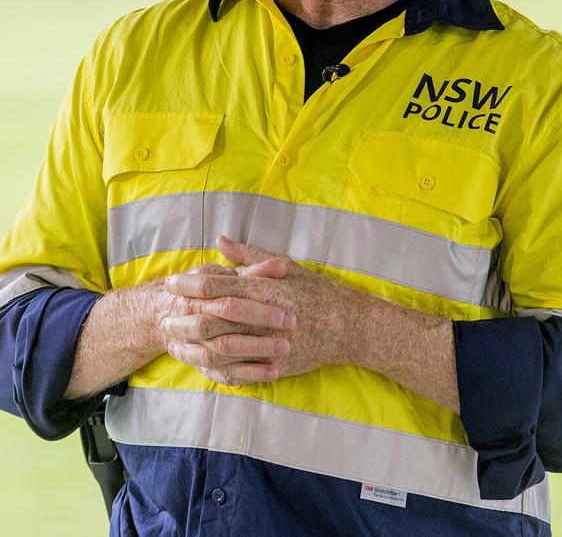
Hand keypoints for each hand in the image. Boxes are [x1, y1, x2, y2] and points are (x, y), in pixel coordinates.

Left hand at [164, 236, 365, 384]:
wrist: (349, 326)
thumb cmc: (316, 292)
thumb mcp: (286, 266)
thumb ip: (250, 255)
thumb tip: (220, 240)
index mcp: (265, 289)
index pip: (219, 285)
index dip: (191, 284)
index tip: (172, 282)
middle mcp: (265, 316)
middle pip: (214, 317)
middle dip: (185, 316)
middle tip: (164, 314)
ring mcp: (270, 344)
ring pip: (222, 347)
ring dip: (194, 345)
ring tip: (173, 341)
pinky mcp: (275, 366)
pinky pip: (239, 371)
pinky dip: (215, 368)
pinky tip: (198, 363)